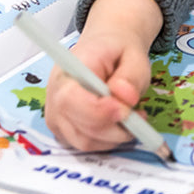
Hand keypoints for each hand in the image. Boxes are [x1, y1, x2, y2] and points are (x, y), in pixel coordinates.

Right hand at [44, 0, 161, 151]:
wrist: (106, 48)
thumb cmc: (116, 52)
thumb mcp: (134, 55)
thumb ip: (131, 75)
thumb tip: (125, 96)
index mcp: (68, 69)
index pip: (70, 100)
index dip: (98, 112)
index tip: (125, 111)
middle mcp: (55, 95)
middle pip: (79, 128)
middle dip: (114, 129)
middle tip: (138, 115)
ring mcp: (57, 116)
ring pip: (85, 142)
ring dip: (114, 137)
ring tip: (133, 117)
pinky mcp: (64, 130)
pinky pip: (86, 145)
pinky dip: (108, 140)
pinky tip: (120, 123)